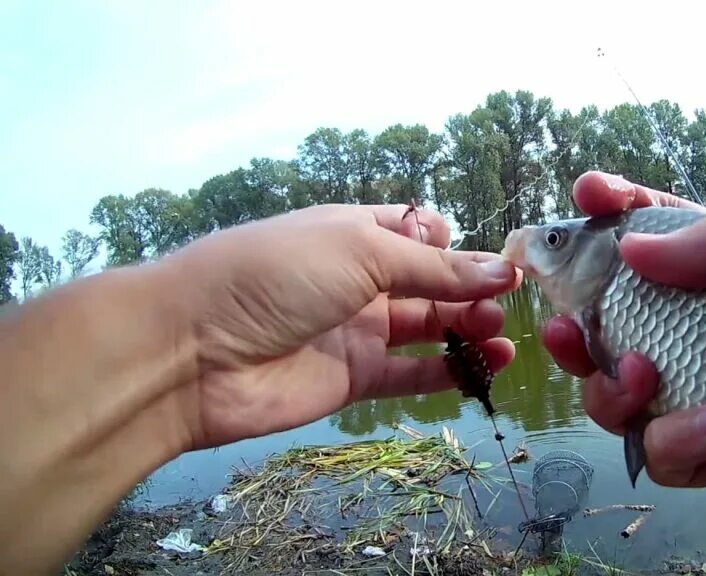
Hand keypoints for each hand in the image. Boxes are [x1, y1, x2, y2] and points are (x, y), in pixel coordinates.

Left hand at [168, 203, 520, 449]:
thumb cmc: (275, 275)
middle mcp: (359, 279)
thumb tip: (502, 270)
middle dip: (471, 290)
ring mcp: (357, 330)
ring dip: (469, 330)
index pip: (419, 232)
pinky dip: (449, 373)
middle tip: (503, 305)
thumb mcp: (360, 251)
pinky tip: (484, 369)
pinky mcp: (353, 379)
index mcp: (356, 232)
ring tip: (502, 339)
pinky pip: (411, 375)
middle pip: (431, 283)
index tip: (497, 262)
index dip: (458, 245)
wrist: (191, 352)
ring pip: (428, 328)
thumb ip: (434, 267)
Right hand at [542, 171, 705, 510]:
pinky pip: (672, 456)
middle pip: (607, 332)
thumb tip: (630, 250)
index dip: (606, 217)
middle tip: (571, 330)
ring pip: (622, 402)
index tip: (586, 200)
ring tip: (648, 381)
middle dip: (575, 331)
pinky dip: (684, 443)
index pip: (646, 239)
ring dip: (617, 394)